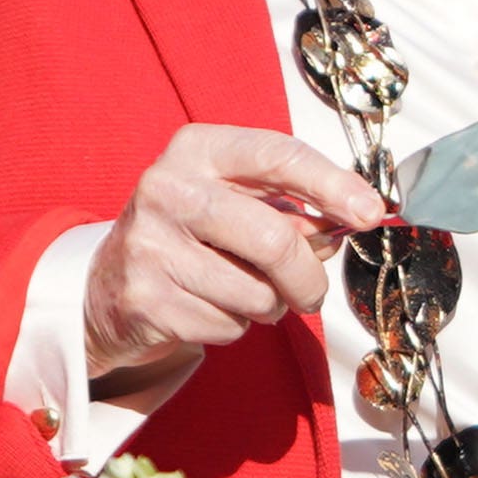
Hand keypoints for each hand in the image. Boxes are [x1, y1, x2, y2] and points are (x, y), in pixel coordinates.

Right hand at [85, 125, 387, 384]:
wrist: (107, 289)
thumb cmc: (193, 238)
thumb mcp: (239, 204)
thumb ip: (295, 209)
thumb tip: (352, 220)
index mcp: (197, 149)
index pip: (279, 155)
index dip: (333, 185)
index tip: (371, 213)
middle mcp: (167, 188)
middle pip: (274, 237)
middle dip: (308, 276)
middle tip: (311, 293)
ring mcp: (149, 244)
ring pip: (256, 293)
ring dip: (268, 306)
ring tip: (242, 293)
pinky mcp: (143, 298)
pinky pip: (227, 325)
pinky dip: (233, 327)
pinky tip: (208, 307)